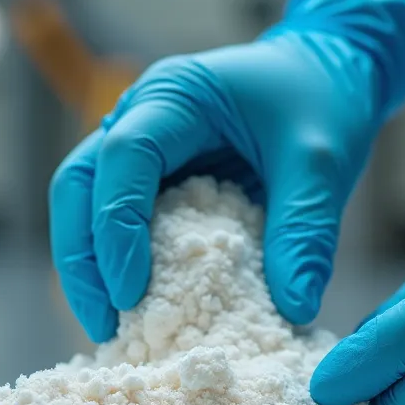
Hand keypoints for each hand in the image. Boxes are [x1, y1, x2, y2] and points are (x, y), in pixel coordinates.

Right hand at [49, 0, 404, 341]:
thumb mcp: (322, 164)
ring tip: (111, 331)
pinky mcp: (150, 179)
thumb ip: (305, 231)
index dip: (118, 226)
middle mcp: (139, 115)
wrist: (328, 74)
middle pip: (77, 185)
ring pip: (82, 206)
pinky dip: (116, 266)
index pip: (123, 157)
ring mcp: (138, 147)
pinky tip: (137, 313)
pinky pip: (115, 221)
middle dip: (83, 258)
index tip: (132, 293)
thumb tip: (293, 310)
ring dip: (89, 268)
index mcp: (175, 95)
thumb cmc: (322, 103)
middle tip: (105, 326)